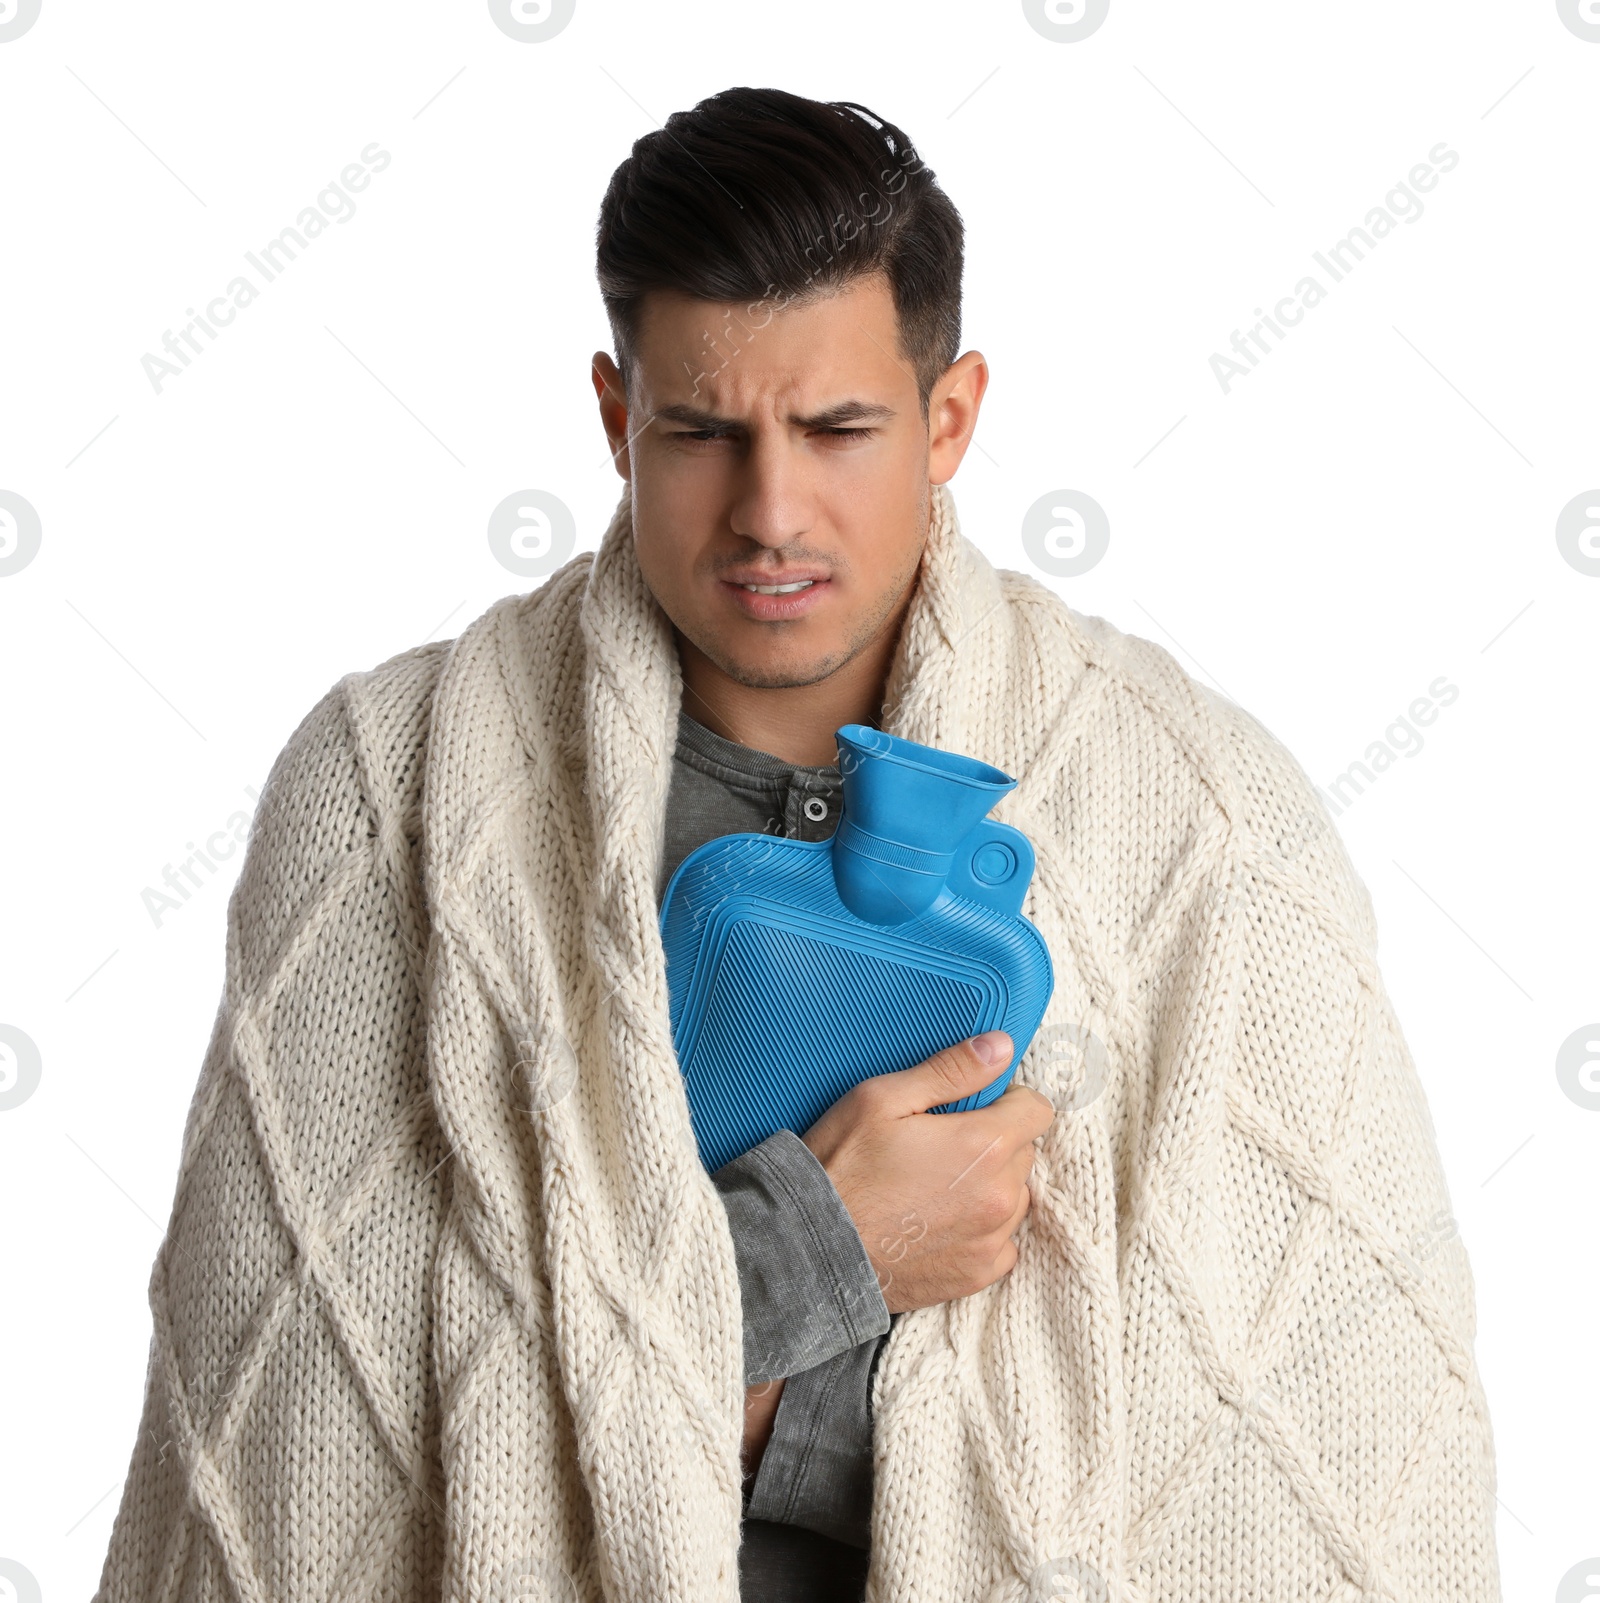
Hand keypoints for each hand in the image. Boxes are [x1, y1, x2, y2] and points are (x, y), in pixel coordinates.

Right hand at [800, 1031, 1053, 1314]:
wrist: (810, 1248)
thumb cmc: (841, 1167)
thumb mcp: (883, 1099)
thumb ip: (951, 1070)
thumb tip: (1001, 1046)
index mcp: (984, 1146)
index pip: (1037, 1110)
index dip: (1006, 1100)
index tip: (973, 1106)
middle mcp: (1000, 1196)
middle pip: (1025, 1152)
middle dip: (995, 1141)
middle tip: (942, 1144)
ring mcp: (992, 1240)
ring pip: (1015, 1196)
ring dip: (990, 1185)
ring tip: (938, 1184)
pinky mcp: (978, 1274)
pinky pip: (1003, 1241)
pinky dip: (982, 1228)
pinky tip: (941, 1220)